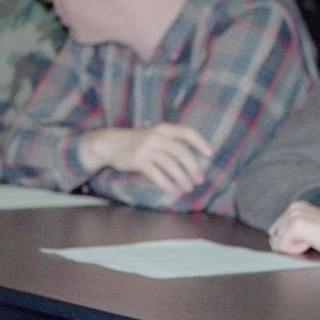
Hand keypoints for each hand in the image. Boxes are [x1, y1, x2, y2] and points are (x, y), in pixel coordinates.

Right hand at [79, 123, 213, 195]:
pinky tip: (173, 191)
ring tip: (188, 188)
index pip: (187, 132)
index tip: (210, 154)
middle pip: (182, 152)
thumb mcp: (154, 135)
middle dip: (193, 168)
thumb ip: (170, 142)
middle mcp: (157, 136)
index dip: (200, 142)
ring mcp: (147, 148)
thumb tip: (192, 160)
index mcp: (164, 129)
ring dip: (182, 178)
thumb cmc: (136, 142)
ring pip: (171, 165)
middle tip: (199, 180)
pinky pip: (157, 174)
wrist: (110, 144)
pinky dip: (167, 184)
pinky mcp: (138, 161)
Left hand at [267, 201, 319, 257]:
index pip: (275, 234)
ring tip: (317, 241)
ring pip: (277, 244)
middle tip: (315, 241)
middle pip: (274, 239)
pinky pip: (282, 248)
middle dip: (291, 247)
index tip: (312, 240)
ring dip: (296, 249)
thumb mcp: (312, 233)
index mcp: (296, 207)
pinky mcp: (297, 225)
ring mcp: (295, 215)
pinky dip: (297, 251)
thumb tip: (273, 241)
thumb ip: (293, 234)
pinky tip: (315, 242)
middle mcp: (294, 207)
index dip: (291, 244)